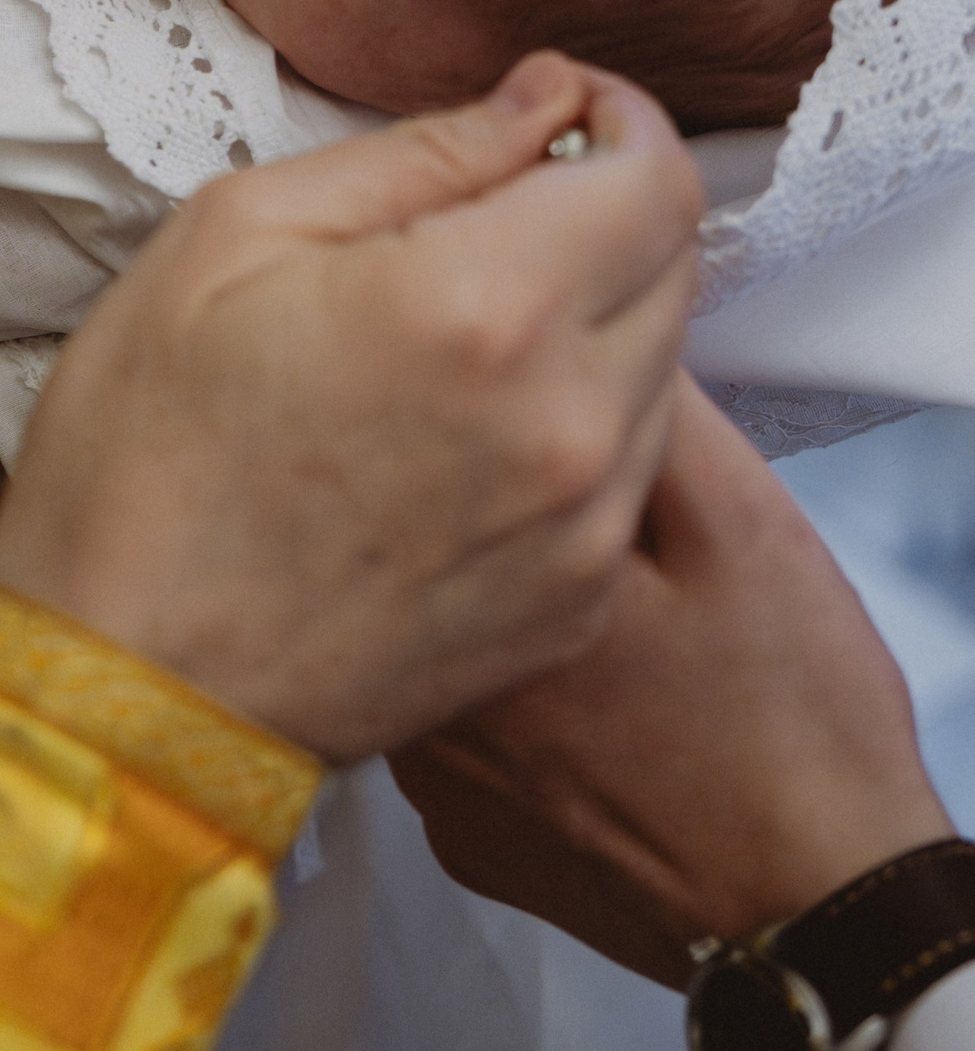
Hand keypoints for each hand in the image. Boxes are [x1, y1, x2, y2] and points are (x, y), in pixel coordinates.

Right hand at [0, 52, 702, 761]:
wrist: (128, 680)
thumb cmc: (149, 445)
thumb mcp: (239, 231)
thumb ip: (420, 152)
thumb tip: (542, 102)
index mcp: (486, 305)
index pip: (656, 180)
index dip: (620, 120)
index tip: (558, 109)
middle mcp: (569, 420)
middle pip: (675, 266)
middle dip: (609, 206)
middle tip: (504, 200)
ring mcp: (582, 529)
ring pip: (661, 368)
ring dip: (598, 313)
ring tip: (472, 318)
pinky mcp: (573, 607)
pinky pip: (625, 470)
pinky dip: (579, 417)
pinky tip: (470, 420)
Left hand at [390, 379, 951, 986]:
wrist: (817, 907)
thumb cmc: (790, 716)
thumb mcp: (735, 521)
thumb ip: (643, 411)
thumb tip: (572, 324)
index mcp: (479, 596)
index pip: (440, 444)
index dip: (486, 410)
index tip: (532, 409)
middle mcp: (421, 691)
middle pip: (414, 542)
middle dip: (471, 503)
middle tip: (569, 515)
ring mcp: (430, 775)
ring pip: (421, 631)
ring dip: (472, 601)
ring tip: (584, 619)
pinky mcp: (454, 830)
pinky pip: (442, 717)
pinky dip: (490, 693)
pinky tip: (577, 701)